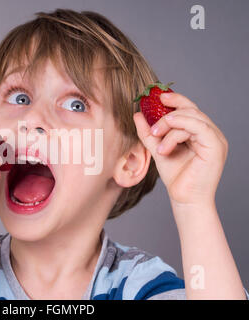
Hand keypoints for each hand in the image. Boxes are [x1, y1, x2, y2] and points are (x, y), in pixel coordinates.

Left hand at [133, 92, 227, 206]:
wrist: (184, 199)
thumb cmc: (175, 177)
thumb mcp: (157, 149)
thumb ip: (148, 132)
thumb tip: (137, 114)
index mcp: (199, 133)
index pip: (189, 109)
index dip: (175, 99)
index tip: (158, 97)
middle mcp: (210, 133)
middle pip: (191, 109)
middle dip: (167, 114)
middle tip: (152, 126)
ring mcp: (215, 139)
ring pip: (192, 117)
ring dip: (169, 125)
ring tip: (157, 139)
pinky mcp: (216, 146)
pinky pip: (197, 127)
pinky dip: (176, 133)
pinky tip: (164, 147)